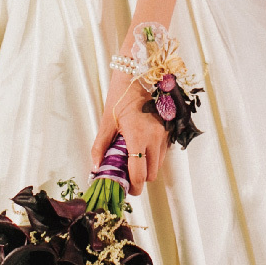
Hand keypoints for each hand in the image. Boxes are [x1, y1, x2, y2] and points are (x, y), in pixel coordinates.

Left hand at [90, 71, 168, 196]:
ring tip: (132, 159)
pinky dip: (153, 156)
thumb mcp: (107, 121)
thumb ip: (100, 147)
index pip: (139, 175)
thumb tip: (96, 168)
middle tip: (126, 173)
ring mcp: (164, 135)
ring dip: (147, 167)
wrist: (138, 75)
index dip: (133, 187)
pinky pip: (163, 153)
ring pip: (159, 165)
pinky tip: (141, 147)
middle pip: (151, 175)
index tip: (125, 189)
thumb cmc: (120, 97)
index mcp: (138, 137)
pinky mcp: (169, 131)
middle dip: (139, 179)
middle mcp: (155, 139)